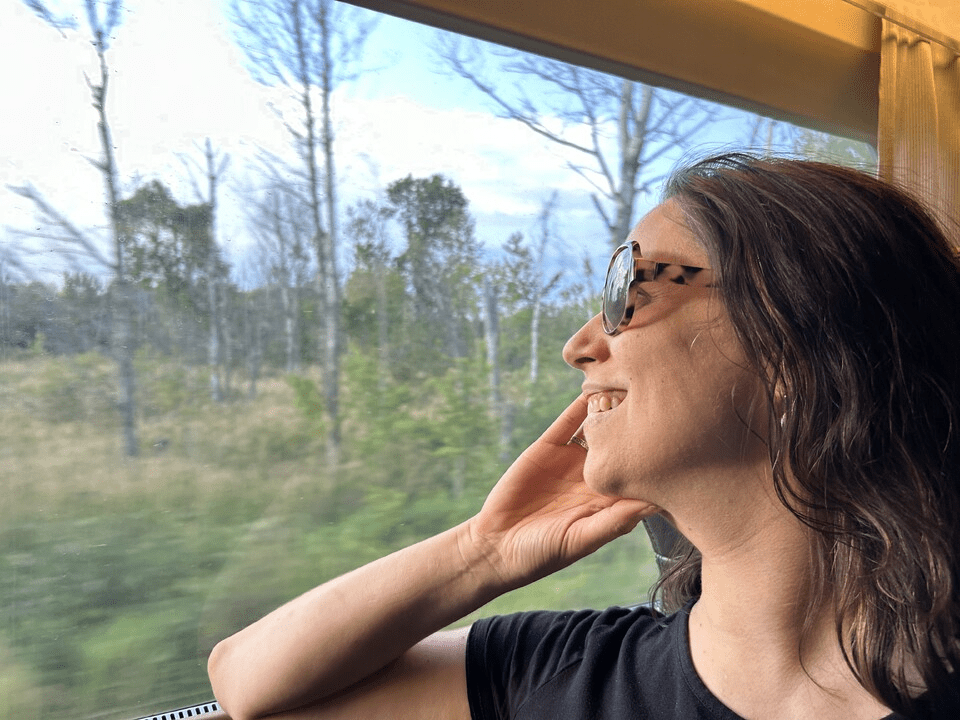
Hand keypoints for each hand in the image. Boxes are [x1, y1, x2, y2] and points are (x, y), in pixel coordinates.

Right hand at [464, 394, 658, 589]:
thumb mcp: (582, 539)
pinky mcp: (548, 447)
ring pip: (598, 427)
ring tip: (629, 387)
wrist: (496, 545)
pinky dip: (580, 405)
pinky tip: (593, 388)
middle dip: (639, 424)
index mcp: (610, 499)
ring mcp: (572, 460)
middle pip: (623, 443)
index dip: (657, 454)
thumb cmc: (543, 553)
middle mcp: (595, 476)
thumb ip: (615, 520)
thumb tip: (655, 503)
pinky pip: (568, 422)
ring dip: (611, 408)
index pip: (640, 471)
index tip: (678, 435)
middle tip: (658, 402)